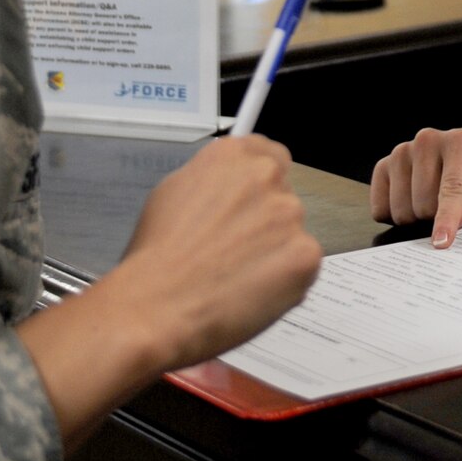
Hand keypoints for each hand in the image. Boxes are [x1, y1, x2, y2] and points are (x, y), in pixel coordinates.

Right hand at [17, 135, 321, 444]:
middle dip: (266, 221)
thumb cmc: (155, 258)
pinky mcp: (306, 254)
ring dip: (275, 252)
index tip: (254, 203)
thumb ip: (211, 182)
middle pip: (284, 195)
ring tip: (236, 277)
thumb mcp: (171, 194)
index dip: (261, 185)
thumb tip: (226, 189)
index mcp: (232, 155)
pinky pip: (303, 266)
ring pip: (293, 233)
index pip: (270, 155)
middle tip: (235, 251)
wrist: (157, 305)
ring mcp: (290, 214)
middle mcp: (266, 176)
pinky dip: (285, 281)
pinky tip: (250, 292)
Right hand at [369, 127, 461, 246]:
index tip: (441, 242)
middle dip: (435, 218)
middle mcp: (427, 141)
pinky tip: (410, 202)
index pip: (451, 188)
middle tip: (448, 210)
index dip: (446, 218)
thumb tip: (456, 222)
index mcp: (459, 143)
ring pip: (401, 210)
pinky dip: (394, 216)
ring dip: (416, 218)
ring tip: (430, 203)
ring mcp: (401, 152)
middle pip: (424, 204)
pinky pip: (380, 208)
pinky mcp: (382, 165)